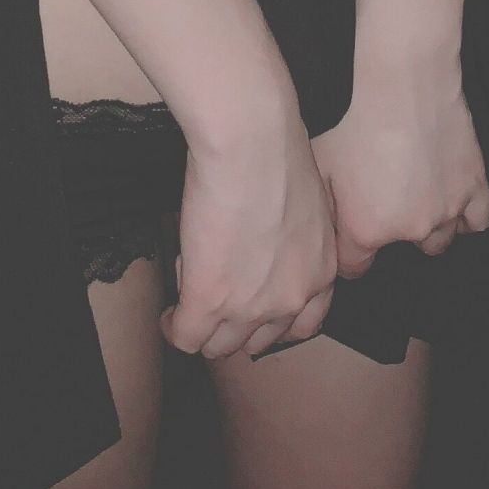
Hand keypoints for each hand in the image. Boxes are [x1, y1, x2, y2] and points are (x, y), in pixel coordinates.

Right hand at [160, 116, 337, 359]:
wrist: (252, 142)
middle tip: (217, 293)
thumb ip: (293, 236)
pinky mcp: (209, 301)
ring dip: (204, 327)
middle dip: (236, 323)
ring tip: (190, 295)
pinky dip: (174, 327)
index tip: (254, 305)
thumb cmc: (276, 151)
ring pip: (220, 346)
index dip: (272, 319)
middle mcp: (292, 298)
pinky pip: (185, 336)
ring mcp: (250, 306)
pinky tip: (169, 313)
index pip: (302, 325)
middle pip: (258, 341)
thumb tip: (268, 237)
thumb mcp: (304, 204)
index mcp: (320, 271)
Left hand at [309, 69, 488, 278]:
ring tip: (420, 200)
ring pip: (442, 239)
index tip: (353, 242)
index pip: (356, 266)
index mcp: (366, 229)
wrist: (404, 91)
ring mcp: (446, 212)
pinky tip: (455, 200)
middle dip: (397, 232)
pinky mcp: (474, 189)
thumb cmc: (357, 122)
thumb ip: (321, 201)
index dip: (352, 253)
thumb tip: (316, 221)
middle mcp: (409, 229)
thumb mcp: (322, 162)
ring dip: (431, 225)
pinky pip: (478, 220)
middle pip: (406, 251)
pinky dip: (468, 214)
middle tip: (390, 205)